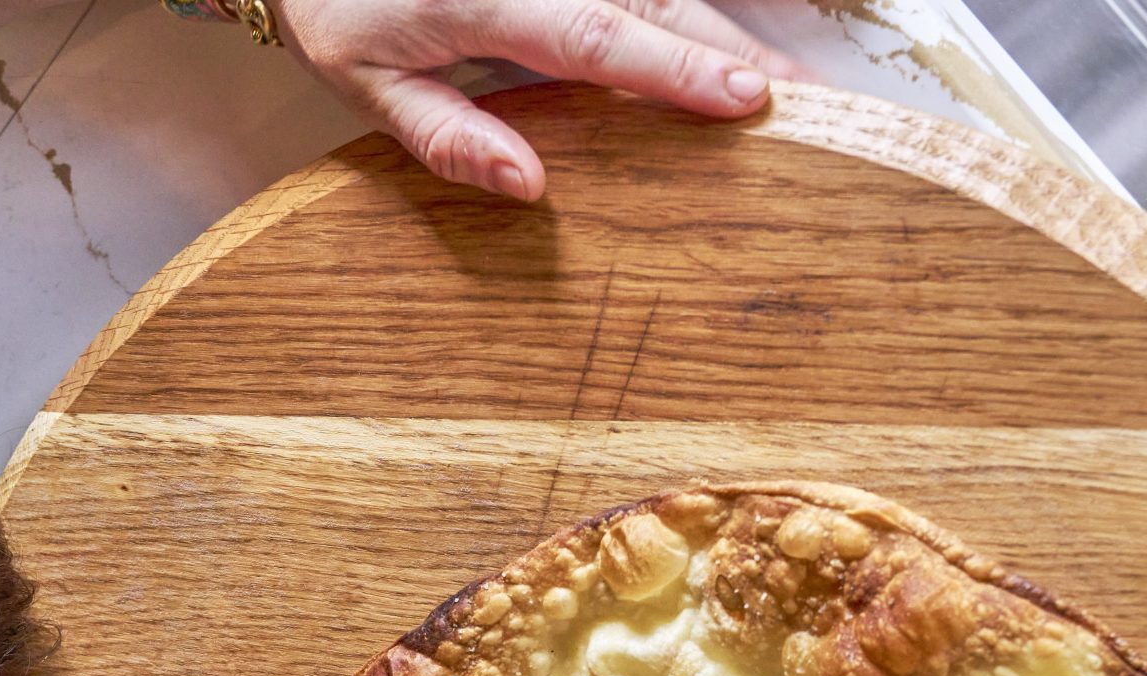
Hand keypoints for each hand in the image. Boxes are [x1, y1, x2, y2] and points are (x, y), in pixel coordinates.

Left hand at [271, 0, 803, 198]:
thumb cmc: (341, 11)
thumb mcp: (364, 84)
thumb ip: (446, 135)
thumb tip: (530, 187)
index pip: (597, 36)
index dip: (676, 68)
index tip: (744, 101)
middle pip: (654, 1)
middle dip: (732, 51)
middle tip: (805, 105)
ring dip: (726, 31)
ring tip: (787, 84)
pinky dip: (691, 16)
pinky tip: (734, 51)